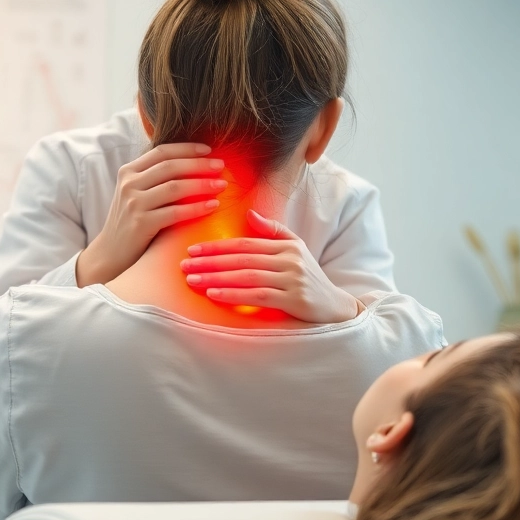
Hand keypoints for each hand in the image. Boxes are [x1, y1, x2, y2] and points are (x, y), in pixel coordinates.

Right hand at [76, 142, 225, 286]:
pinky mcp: (140, 224)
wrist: (110, 254)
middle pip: (170, 167)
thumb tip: (193, 164)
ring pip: (175, 187)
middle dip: (199, 164)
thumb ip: (155, 178)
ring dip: (202, 185)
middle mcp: (129, 184)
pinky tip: (212, 206)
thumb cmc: (131, 222)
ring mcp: (133, 204)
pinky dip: (196, 208)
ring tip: (221, 185)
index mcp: (128, 171)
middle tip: (221, 166)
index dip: (187, 149)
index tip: (209, 150)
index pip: (161, 152)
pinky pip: (175, 212)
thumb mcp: (136, 194)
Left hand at [180, 209, 362, 323]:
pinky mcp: (294, 299)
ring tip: (193, 280)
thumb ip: (273, 231)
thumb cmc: (309, 277)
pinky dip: (234, 295)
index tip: (192, 250)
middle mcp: (289, 259)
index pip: (244, 243)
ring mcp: (292, 279)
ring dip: (217, 278)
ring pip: (247, 276)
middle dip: (210, 262)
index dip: (217, 246)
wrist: (335, 306)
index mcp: (286, 245)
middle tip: (184, 265)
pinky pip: (258, 296)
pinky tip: (214, 295)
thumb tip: (250, 213)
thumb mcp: (296, 249)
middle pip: (241, 258)